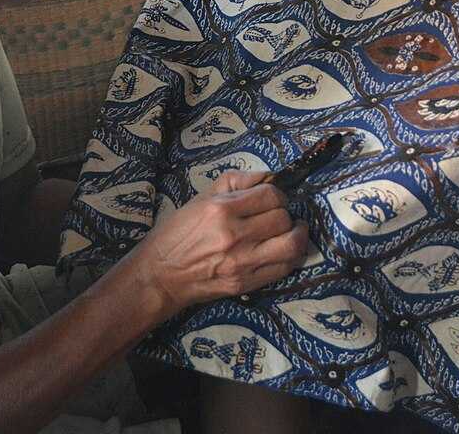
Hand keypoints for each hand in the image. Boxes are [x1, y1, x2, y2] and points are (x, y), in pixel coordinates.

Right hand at [131, 170, 308, 318]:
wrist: (160, 275)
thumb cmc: (177, 233)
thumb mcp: (200, 199)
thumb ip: (235, 182)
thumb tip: (267, 176)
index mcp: (221, 209)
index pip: (270, 195)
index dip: (278, 194)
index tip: (273, 199)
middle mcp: (233, 235)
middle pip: (282, 218)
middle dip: (285, 213)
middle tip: (279, 215)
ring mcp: (241, 262)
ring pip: (291, 245)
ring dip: (298, 235)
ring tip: (294, 230)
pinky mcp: (245, 284)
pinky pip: (284, 268)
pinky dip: (292, 256)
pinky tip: (286, 250)